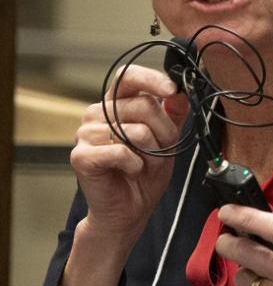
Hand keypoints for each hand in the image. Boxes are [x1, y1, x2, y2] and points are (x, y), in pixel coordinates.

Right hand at [70, 65, 188, 244]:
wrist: (129, 210)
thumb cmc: (145, 172)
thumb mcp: (168, 138)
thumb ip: (173, 113)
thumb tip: (179, 91)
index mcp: (116, 104)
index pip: (128, 76)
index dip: (151, 79)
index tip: (172, 89)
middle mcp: (97, 114)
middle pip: (143, 106)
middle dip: (164, 132)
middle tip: (161, 151)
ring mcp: (85, 134)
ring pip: (136, 130)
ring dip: (152, 152)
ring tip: (144, 164)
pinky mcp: (81, 156)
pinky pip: (121, 152)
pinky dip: (135, 165)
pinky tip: (131, 171)